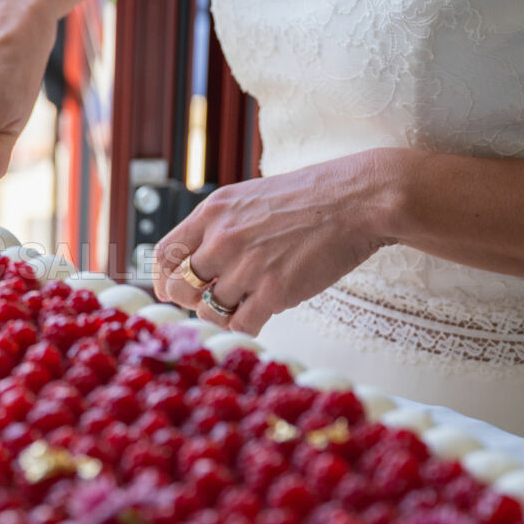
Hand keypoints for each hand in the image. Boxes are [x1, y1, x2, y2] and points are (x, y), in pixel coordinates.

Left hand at [152, 150, 401, 334]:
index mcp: (213, 212)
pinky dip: (247, 325)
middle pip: (179, 287)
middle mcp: (222, 238)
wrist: (360, 199)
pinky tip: (263, 313)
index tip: (171, 290)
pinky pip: (241, 325)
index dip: (163, 278)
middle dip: (192, 300)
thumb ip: (221, 226)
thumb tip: (199, 260)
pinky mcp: (275, 291)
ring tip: (247, 302)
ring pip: (209, 310)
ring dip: (224, 313)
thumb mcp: (250, 197)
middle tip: (214, 299)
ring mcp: (247, 266)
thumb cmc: (312, 198)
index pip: (164, 253)